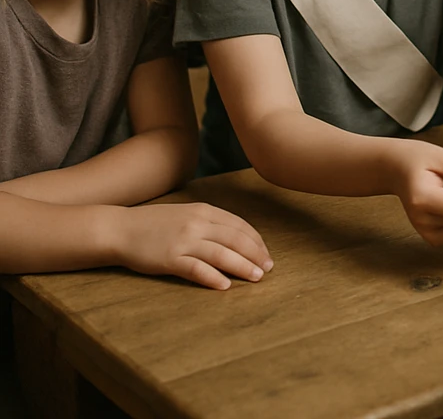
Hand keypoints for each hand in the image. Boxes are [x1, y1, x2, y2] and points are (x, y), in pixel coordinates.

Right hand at [109, 202, 272, 290]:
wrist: (120, 228)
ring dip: (242, 266)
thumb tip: (236, 237)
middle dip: (255, 254)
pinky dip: (213, 277)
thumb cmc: (154, 224)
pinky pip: (196, 268)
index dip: (256, 241)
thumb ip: (210, 222)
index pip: (239, 225)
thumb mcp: (187, 214)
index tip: (266, 254)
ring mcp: (183, 241)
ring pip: (221, 254)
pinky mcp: (169, 259)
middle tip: (268, 269)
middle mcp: (197, 223)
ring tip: (256, 277)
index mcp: (204, 211)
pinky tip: (225, 285)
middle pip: (235, 239)